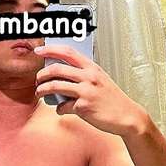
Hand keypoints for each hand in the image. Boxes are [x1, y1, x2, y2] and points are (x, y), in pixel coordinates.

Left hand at [33, 44, 147, 136]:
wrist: (127, 115)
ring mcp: (86, 92)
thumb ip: (84, 74)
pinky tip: (61, 110)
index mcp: (92, 68)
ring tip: (40, 93)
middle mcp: (89, 77)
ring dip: (42, 90)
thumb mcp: (100, 79)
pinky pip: (62, 106)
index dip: (50, 49)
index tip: (39, 51)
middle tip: (38, 79)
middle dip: (42, 74)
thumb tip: (62, 74)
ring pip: (54, 86)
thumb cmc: (113, 99)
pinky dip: (59, 109)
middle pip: (56, 69)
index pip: (68, 52)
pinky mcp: (83, 107)